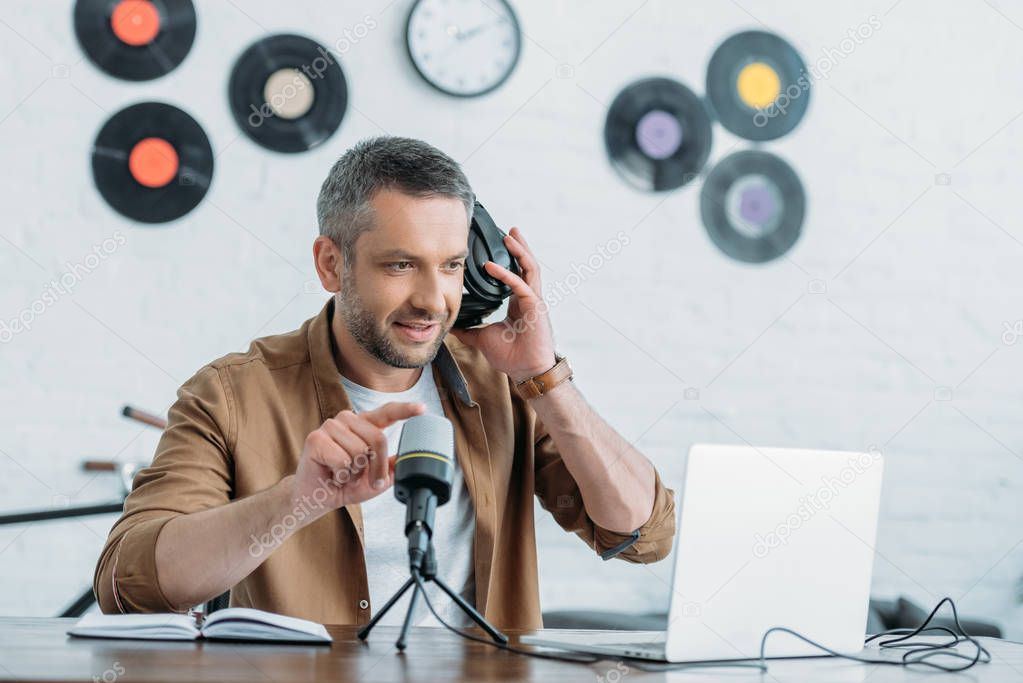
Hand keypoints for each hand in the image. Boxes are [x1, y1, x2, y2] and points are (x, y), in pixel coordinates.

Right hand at [292, 401, 425, 512]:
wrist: (315, 498)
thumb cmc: (343, 485)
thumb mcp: (375, 480)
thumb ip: (391, 468)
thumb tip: (407, 459)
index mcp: (364, 425)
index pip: (387, 412)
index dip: (405, 410)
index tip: (422, 409)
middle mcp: (348, 420)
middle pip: (377, 438)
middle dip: (376, 467)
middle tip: (366, 480)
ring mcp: (330, 427)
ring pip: (359, 451)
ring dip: (354, 473)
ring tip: (343, 475)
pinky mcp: (316, 438)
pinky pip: (342, 460)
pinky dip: (341, 475)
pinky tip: (332, 474)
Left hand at [449, 227, 556, 382]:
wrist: (526, 371)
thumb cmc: (511, 356)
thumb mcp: (482, 338)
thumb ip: (469, 330)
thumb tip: (451, 327)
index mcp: (518, 303)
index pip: (516, 274)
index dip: (509, 260)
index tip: (498, 247)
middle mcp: (528, 298)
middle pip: (526, 266)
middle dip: (519, 247)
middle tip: (509, 230)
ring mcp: (534, 301)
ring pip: (529, 268)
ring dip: (520, 251)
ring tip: (509, 236)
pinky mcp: (535, 307)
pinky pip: (521, 285)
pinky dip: (506, 274)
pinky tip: (492, 267)